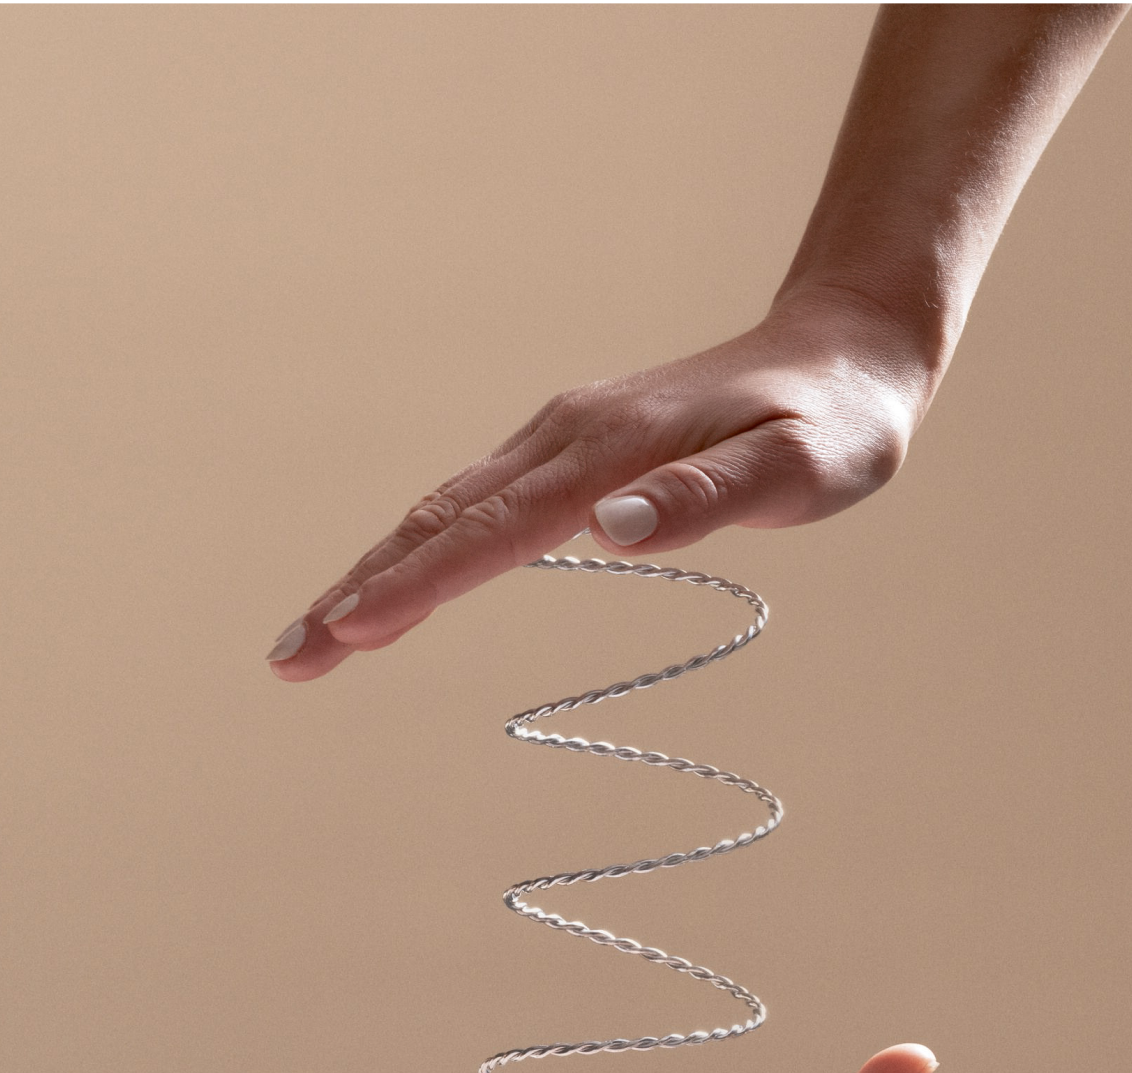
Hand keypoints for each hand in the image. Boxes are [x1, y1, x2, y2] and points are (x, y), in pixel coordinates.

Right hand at [266, 291, 932, 678]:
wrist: (841, 351)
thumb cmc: (833, 424)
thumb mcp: (802, 471)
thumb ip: (707, 501)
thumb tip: (609, 531)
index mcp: (611, 451)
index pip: (493, 533)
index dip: (417, 588)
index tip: (350, 636)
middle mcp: (566, 438)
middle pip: (439, 520)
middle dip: (360, 592)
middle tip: (290, 663)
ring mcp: (560, 439)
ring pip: (444, 510)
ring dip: (374, 573)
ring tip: (315, 639)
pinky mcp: (569, 450)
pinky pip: (474, 505)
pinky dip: (419, 549)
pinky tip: (393, 585)